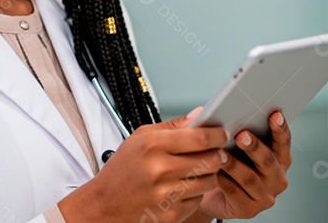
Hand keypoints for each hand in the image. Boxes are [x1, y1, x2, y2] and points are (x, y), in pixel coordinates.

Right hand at [58, 107, 228, 222]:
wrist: (105, 204)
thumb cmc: (123, 169)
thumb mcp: (140, 137)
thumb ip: (172, 126)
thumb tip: (199, 114)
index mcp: (153, 145)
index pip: (200, 137)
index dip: (217, 134)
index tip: (222, 133)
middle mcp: (160, 170)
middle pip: (210, 159)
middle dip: (217, 154)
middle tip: (214, 151)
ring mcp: (166, 195)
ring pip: (209, 181)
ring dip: (208, 174)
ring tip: (196, 170)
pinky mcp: (171, 214)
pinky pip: (199, 200)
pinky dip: (196, 193)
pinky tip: (183, 187)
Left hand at [197, 110, 291, 219]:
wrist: (215, 194)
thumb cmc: (229, 162)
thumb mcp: (237, 146)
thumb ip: (237, 130)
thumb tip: (222, 111)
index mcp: (280, 159)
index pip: (283, 142)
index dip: (280, 128)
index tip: (274, 114)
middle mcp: (277, 178)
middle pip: (268, 160)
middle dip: (255, 146)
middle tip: (241, 135)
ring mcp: (265, 196)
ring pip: (250, 178)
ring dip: (235, 164)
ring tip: (220, 153)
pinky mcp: (249, 209)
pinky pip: (234, 192)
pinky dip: (223, 180)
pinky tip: (213, 171)